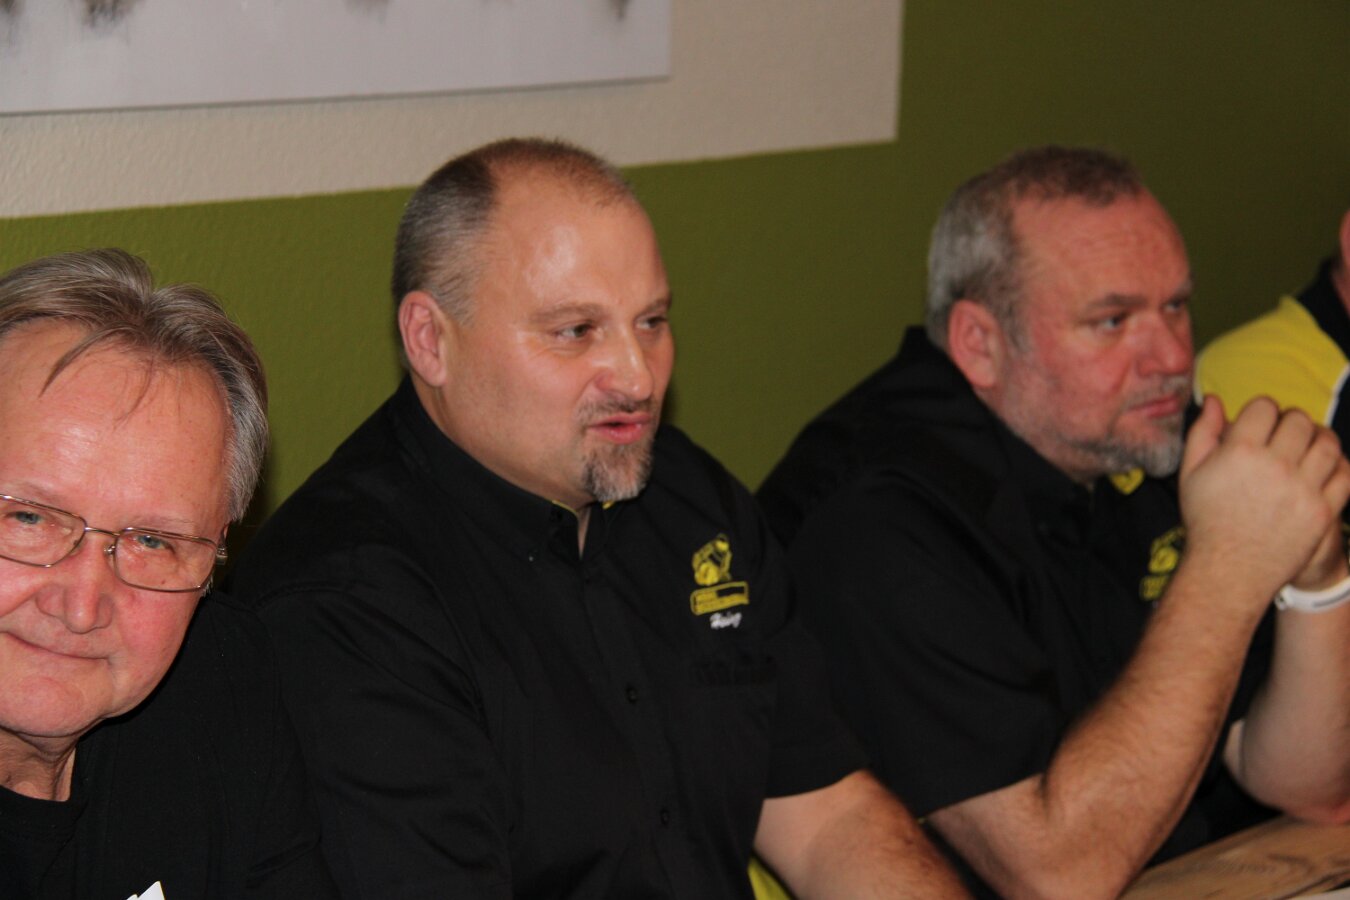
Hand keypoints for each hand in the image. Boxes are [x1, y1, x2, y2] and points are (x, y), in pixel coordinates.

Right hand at [1179, 396, 1345, 604]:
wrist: (1228, 570)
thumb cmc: (1206, 519)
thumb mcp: (1190, 474)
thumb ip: (1202, 432)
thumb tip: (1213, 399)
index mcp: (1238, 451)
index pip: (1265, 407)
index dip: (1262, 411)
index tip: (1259, 425)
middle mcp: (1273, 465)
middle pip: (1299, 421)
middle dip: (1291, 423)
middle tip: (1284, 436)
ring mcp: (1302, 488)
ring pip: (1327, 444)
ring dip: (1319, 439)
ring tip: (1308, 448)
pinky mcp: (1322, 511)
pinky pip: (1344, 475)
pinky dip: (1338, 467)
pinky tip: (1323, 470)